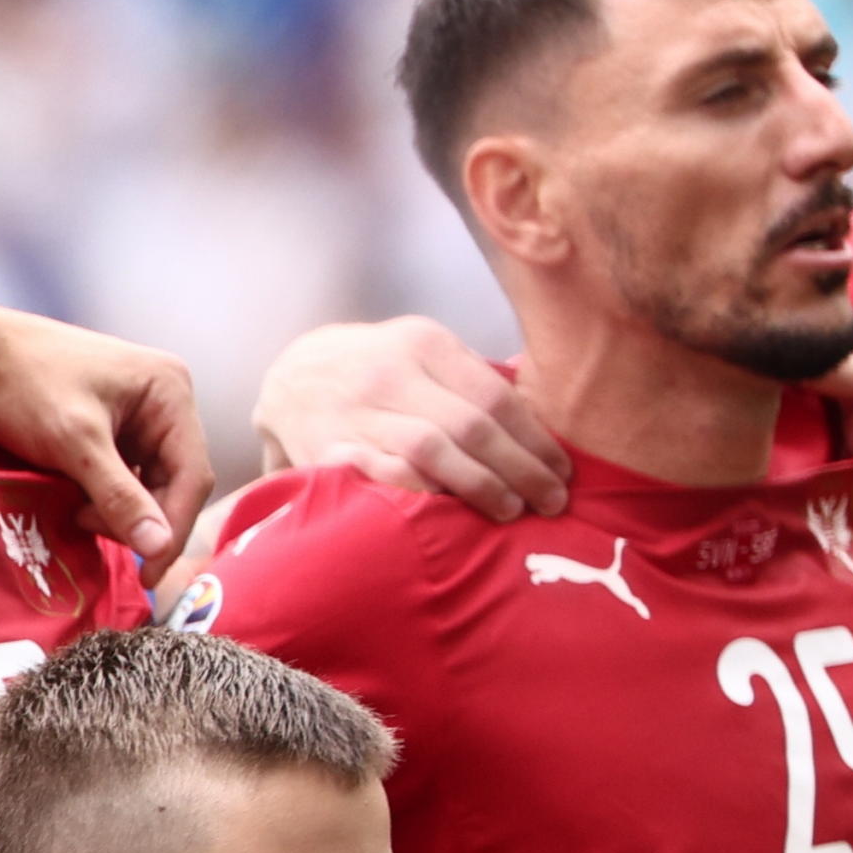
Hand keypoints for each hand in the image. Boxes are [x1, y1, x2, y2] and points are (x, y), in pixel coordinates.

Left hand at [0, 306, 208, 566]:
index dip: (174, 529)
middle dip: (138, 517)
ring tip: (76, 512)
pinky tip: (76, 503)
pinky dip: (105, 497)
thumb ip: (119, 496)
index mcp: (171, 391)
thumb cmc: (24, 385)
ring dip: (118, 510)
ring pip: (148, 484)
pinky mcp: (115, 427)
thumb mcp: (74, 443)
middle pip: (173, 482)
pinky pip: (125, 475)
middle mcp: (165, 401)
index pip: (192, 475)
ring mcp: (140, 414)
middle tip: (89, 529)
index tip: (150, 575)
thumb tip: (159, 549)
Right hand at [249, 318, 570, 517]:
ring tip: (511, 510)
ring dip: (481, 486)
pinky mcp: (329, 448)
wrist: (287, 379)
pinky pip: (386, 475)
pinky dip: (425, 494)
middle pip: (472, 426)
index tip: (564, 470)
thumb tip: (550, 413)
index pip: (496, 394)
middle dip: (522, 469)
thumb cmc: (375, 369)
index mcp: (422, 342)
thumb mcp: (421, 350)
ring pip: (433, 450)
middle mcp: (389, 372)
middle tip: (552, 500)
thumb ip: (474, 375)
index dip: (537, 439)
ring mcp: (357, 411)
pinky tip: (454, 511)